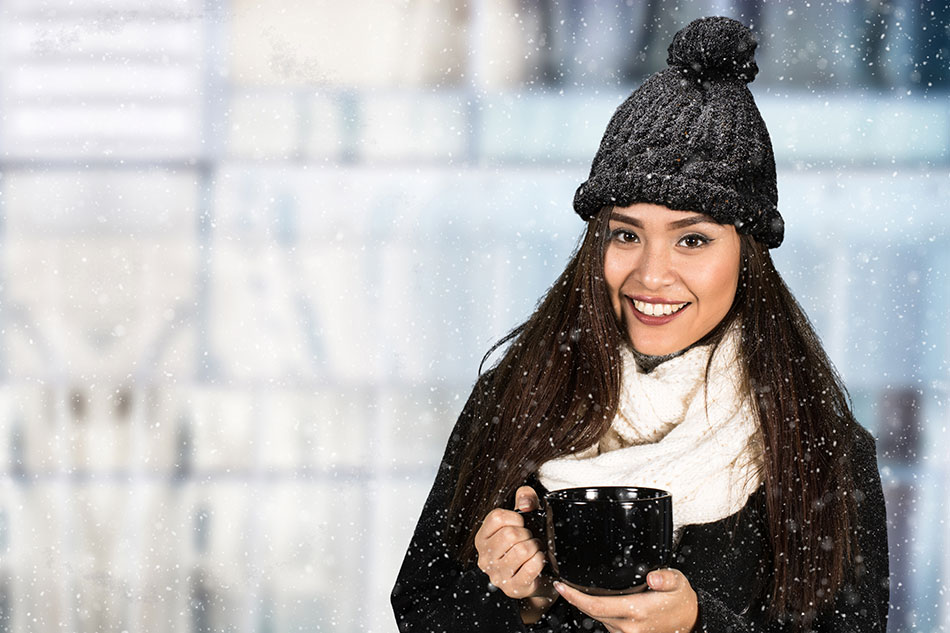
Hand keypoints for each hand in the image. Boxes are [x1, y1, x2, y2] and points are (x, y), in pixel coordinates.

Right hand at [474, 486, 553, 602]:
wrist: (539, 575)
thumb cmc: (528, 543)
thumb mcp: (526, 517)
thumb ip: (526, 498)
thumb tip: (525, 503)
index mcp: (482, 539)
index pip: (497, 517)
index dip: (516, 517)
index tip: (521, 524)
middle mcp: (484, 559)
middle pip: (510, 534)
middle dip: (528, 534)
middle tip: (530, 539)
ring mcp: (497, 575)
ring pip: (522, 550)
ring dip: (536, 547)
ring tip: (534, 550)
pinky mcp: (513, 588)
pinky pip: (532, 566)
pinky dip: (541, 559)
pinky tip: (538, 561)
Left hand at [554, 569, 697, 632]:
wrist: (691, 621)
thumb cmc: (681, 601)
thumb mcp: (677, 582)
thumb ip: (665, 578)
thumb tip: (653, 577)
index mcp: (636, 611)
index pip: (595, 606)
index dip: (574, 597)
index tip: (561, 586)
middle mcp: (629, 626)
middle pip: (592, 613)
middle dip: (575, 600)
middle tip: (562, 586)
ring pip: (599, 619)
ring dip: (587, 606)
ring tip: (578, 591)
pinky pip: (607, 623)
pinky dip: (599, 612)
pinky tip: (596, 602)